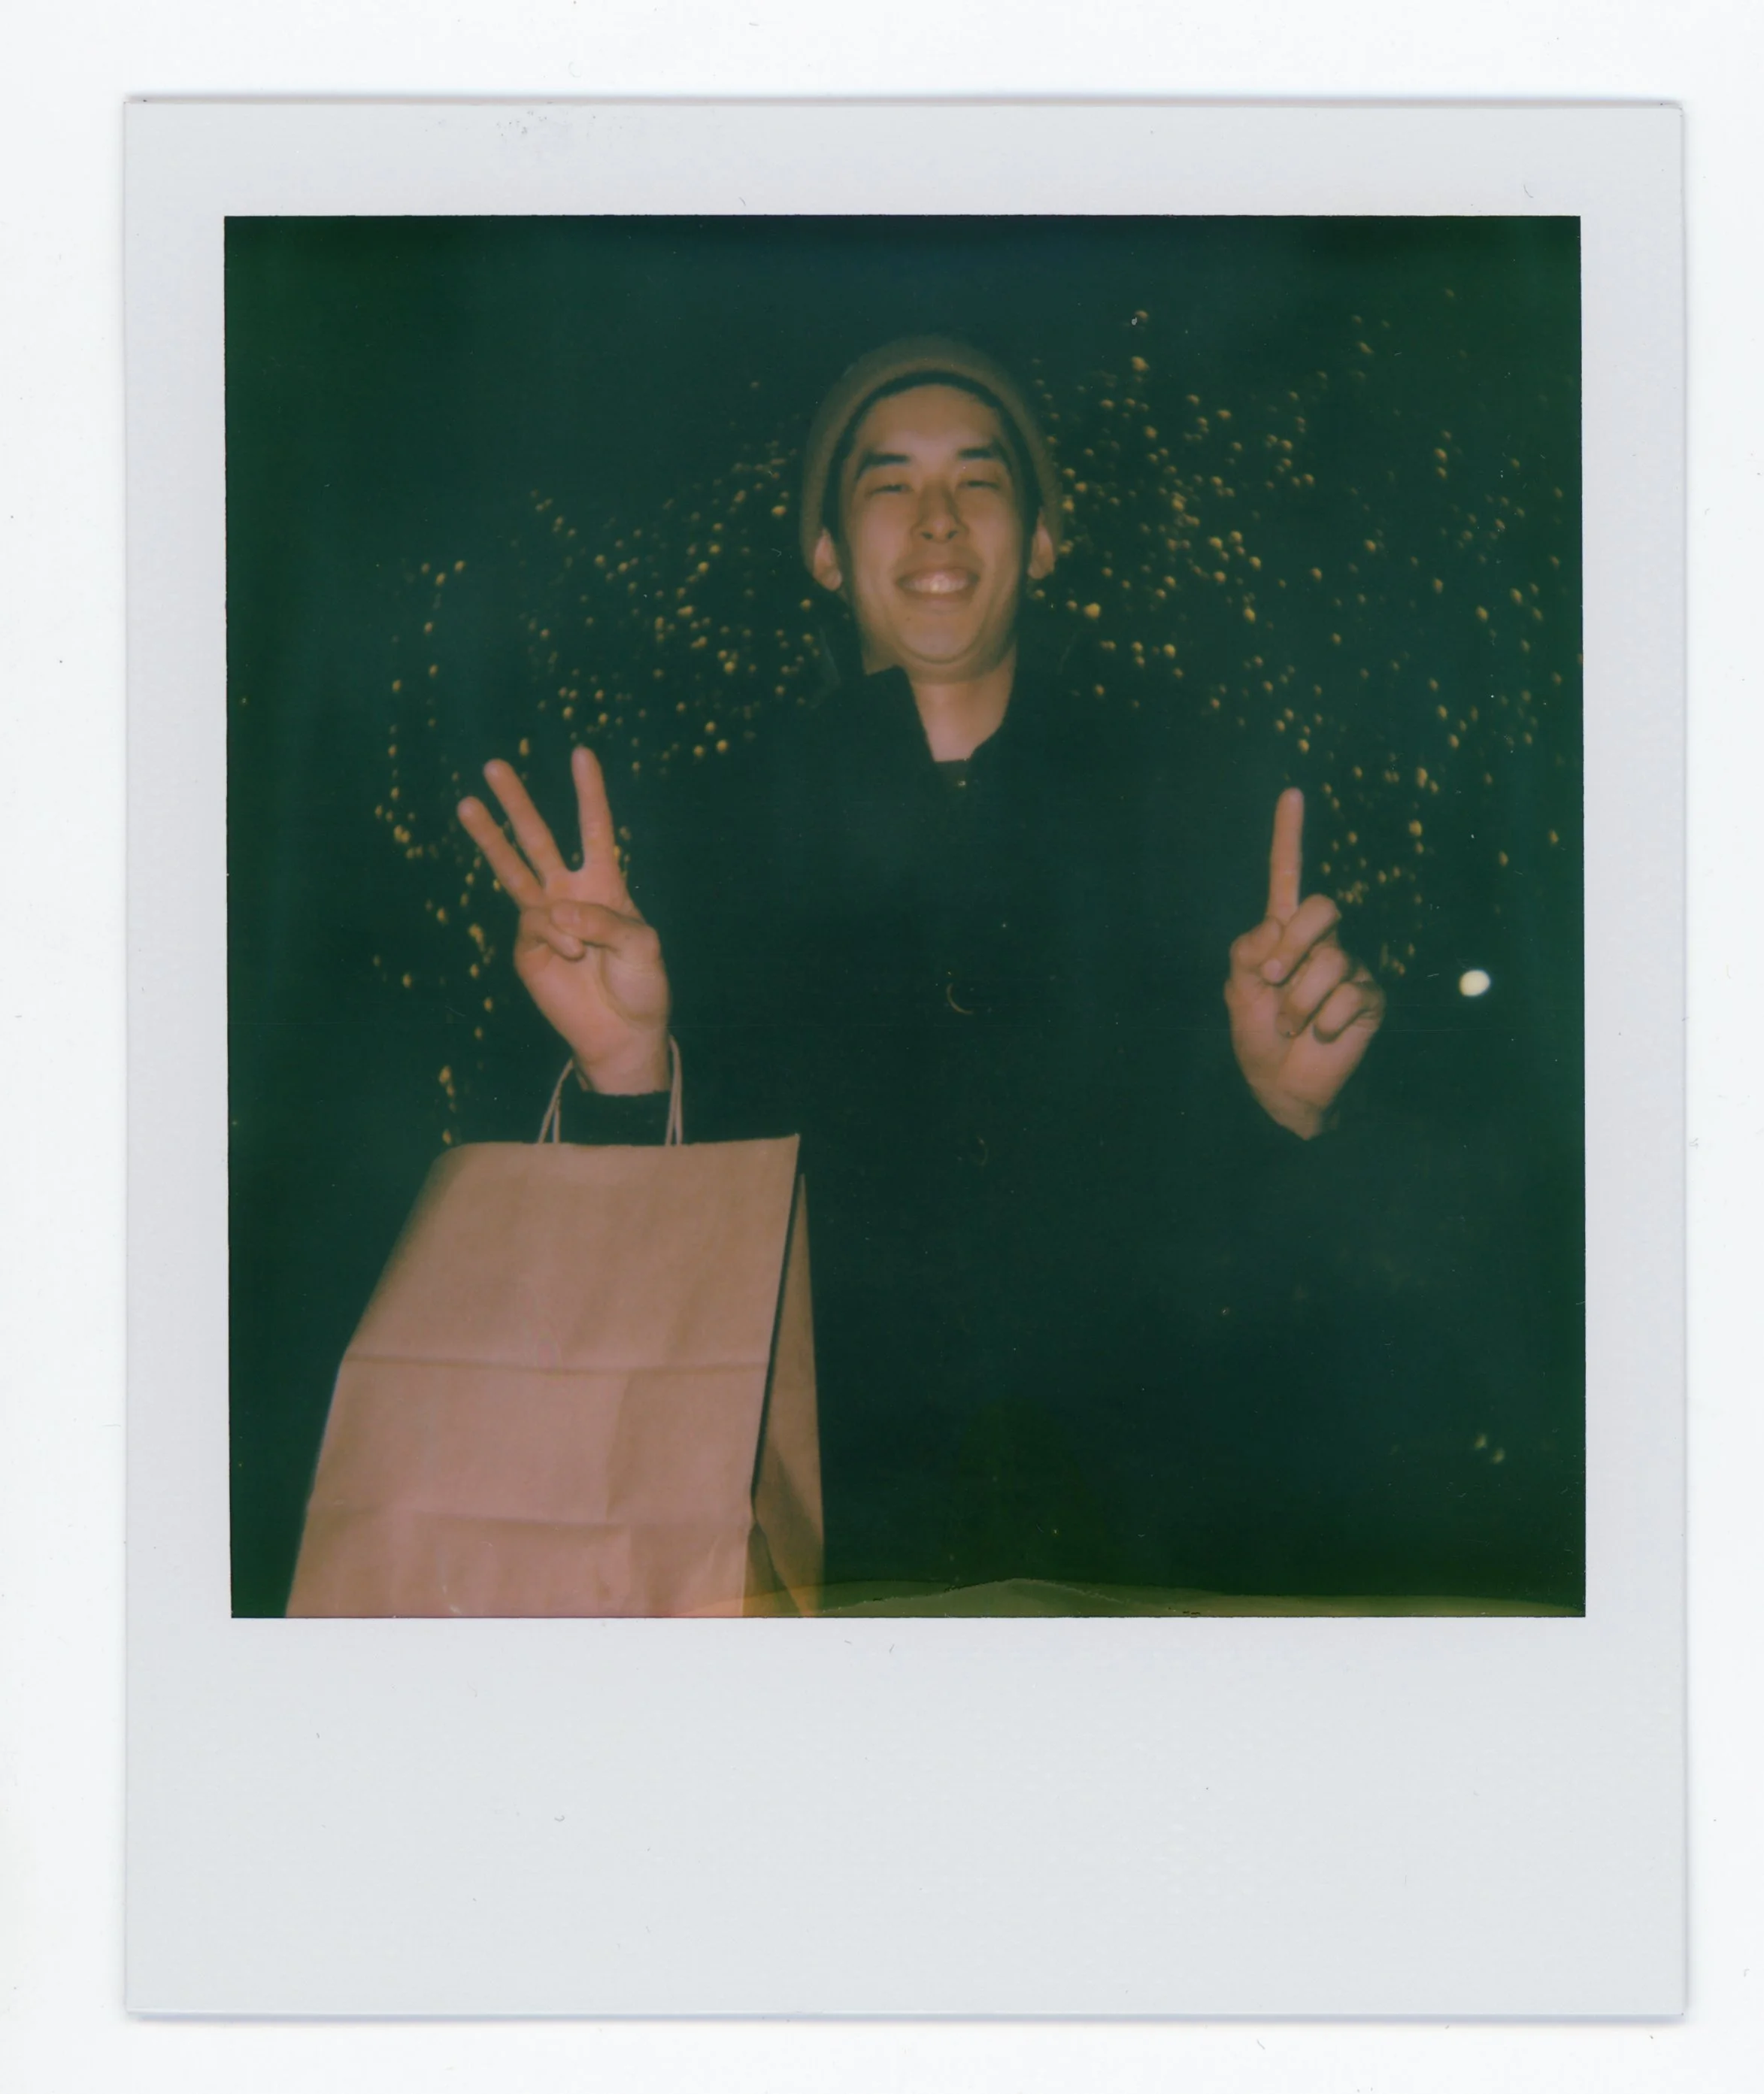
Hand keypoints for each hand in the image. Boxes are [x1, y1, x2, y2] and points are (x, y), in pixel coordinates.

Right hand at [457, 747, 671, 1093]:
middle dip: (517, 803)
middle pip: (538, 839)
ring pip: (513, 870)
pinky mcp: (528, 949)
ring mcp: (544, 920)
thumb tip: (556, 910)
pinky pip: (535, 925)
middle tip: (494, 765)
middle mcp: (568, 894)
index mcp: (603, 884)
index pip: (595, 829)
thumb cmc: (640, 985)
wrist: (623, 1033)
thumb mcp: (642, 945)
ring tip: (467, 804)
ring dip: (490, 837)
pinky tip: (575, 956)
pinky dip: (558, 936)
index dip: (589, 793)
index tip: (581, 753)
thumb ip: (604, 919)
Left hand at [1225, 788, 1384, 1138]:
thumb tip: (1278, 930)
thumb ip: (1247, 951)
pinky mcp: (1370, 998)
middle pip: (1323, 907)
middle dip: (1292, 946)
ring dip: (1299, 1001)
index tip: (1292, 793)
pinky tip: (1319, 1036)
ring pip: (1332, 961)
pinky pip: (1349, 996)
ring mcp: (1351, 969)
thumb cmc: (1258, 1037)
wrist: (1280, 1087)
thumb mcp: (1237, 990)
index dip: (1288, 836)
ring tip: (1293, 1026)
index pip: (1287, 876)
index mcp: (1282, 933)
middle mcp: (1321, 943)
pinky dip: (1324, 1023)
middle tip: (1271, 981)